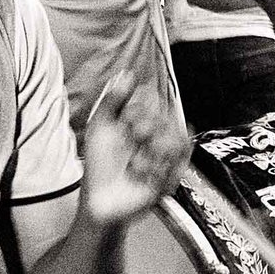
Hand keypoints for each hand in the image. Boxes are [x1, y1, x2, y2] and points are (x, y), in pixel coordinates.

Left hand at [80, 72, 188, 225]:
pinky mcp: (173, 173)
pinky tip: (141, 175)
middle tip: (130, 141)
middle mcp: (156, 134)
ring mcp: (166, 154)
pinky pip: (176, 162)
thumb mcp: (100, 128)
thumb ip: (112, 100)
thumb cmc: (98, 166)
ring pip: (174, 138)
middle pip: (164, 117)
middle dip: (144, 129)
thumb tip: (127, 73)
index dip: (139, 108)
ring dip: (150, 152)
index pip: (152, 99)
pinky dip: (156, 169)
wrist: (101, 200)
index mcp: (140, 119)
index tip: (125, 120)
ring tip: (134, 164)